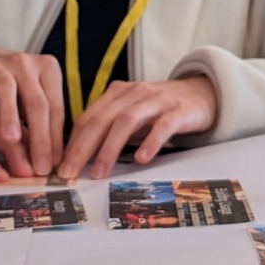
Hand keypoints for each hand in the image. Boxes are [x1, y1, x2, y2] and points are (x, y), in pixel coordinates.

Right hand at [0, 45, 64, 178]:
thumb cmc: (17, 88)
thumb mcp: (35, 99)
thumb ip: (44, 124)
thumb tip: (54, 162)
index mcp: (49, 70)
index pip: (55, 108)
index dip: (55, 138)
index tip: (54, 163)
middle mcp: (28, 64)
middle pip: (36, 103)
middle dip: (39, 137)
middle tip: (39, 166)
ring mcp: (2, 64)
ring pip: (7, 90)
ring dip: (10, 115)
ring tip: (12, 139)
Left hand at [57, 75, 218, 178]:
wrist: (203, 94)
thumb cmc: (161, 110)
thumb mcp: (132, 115)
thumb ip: (110, 130)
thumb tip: (81, 158)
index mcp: (118, 93)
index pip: (88, 117)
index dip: (72, 142)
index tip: (61, 165)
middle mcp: (135, 93)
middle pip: (102, 119)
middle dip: (82, 147)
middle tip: (70, 171)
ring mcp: (157, 100)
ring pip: (127, 121)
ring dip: (109, 148)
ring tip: (99, 171)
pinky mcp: (179, 111)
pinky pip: (162, 126)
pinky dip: (150, 142)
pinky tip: (140, 158)